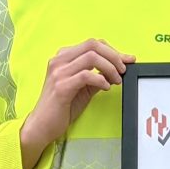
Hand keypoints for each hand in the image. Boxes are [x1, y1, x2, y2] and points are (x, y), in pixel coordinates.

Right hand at [19, 39, 132, 167]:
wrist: (42, 125)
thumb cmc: (61, 107)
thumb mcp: (83, 88)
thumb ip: (97, 76)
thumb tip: (117, 70)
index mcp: (63, 57)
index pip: (92, 44)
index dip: (113, 50)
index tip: (127, 60)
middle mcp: (59, 60)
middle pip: (93, 45)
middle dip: (114, 56)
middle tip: (123, 70)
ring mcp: (59, 72)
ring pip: (92, 57)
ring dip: (110, 68)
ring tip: (116, 80)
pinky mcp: (61, 86)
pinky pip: (87, 75)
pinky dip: (101, 80)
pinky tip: (106, 87)